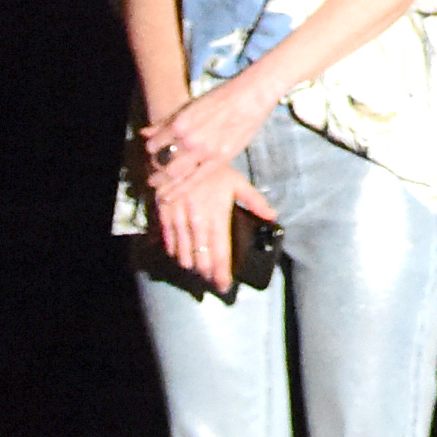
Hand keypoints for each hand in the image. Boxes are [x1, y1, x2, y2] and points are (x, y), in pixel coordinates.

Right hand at [141, 100, 276, 294]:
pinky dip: (174, 252)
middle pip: (200, 258)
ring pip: (182, 253)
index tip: (225, 285)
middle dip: (207, 274)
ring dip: (191, 266)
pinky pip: (167, 241)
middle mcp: (196, 221)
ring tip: (199, 273)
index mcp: (216, 214)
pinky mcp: (164, 215)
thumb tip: (272, 217)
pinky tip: (180, 257)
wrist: (181, 151)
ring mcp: (178, 219)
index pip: (220, 252)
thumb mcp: (237, 182)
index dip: (222, 272)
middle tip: (213, 283)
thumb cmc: (212, 167)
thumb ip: (255, 201)